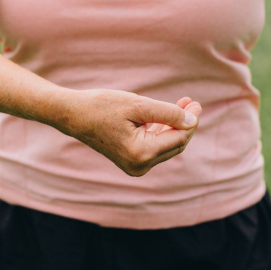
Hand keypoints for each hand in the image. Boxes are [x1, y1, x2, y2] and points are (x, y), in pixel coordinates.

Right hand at [61, 89, 201, 176]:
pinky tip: (167, 115)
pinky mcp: (131, 161)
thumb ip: (168, 113)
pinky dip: (162, 131)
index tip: (197, 103)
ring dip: (175, 126)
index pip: (178, 138)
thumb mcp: (139, 105)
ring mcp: (134, 166)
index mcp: (141, 153)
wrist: (73, 115)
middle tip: (193, 103)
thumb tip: (192, 121)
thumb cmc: (103, 106)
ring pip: (165, 146)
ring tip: (184, 104)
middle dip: (185, 124)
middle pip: (174, 145)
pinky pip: (154, 147)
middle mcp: (139, 165)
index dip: (191, 121)